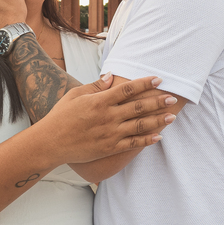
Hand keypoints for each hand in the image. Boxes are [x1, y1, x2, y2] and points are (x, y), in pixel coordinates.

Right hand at [36, 74, 175, 163]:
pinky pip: (132, 144)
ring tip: (172, 116)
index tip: (158, 79)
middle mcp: (107, 116)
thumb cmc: (61, 116)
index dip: (145, 83)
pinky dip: (146, 140)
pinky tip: (159, 136)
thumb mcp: (76, 95)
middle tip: (172, 97)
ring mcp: (110, 133)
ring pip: (139, 126)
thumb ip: (96, 86)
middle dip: (158, 102)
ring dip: (157, 120)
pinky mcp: (109, 148)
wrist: (51, 143)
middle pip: (138, 107)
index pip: (128, 89)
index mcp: (100, 101)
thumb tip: (112, 76)